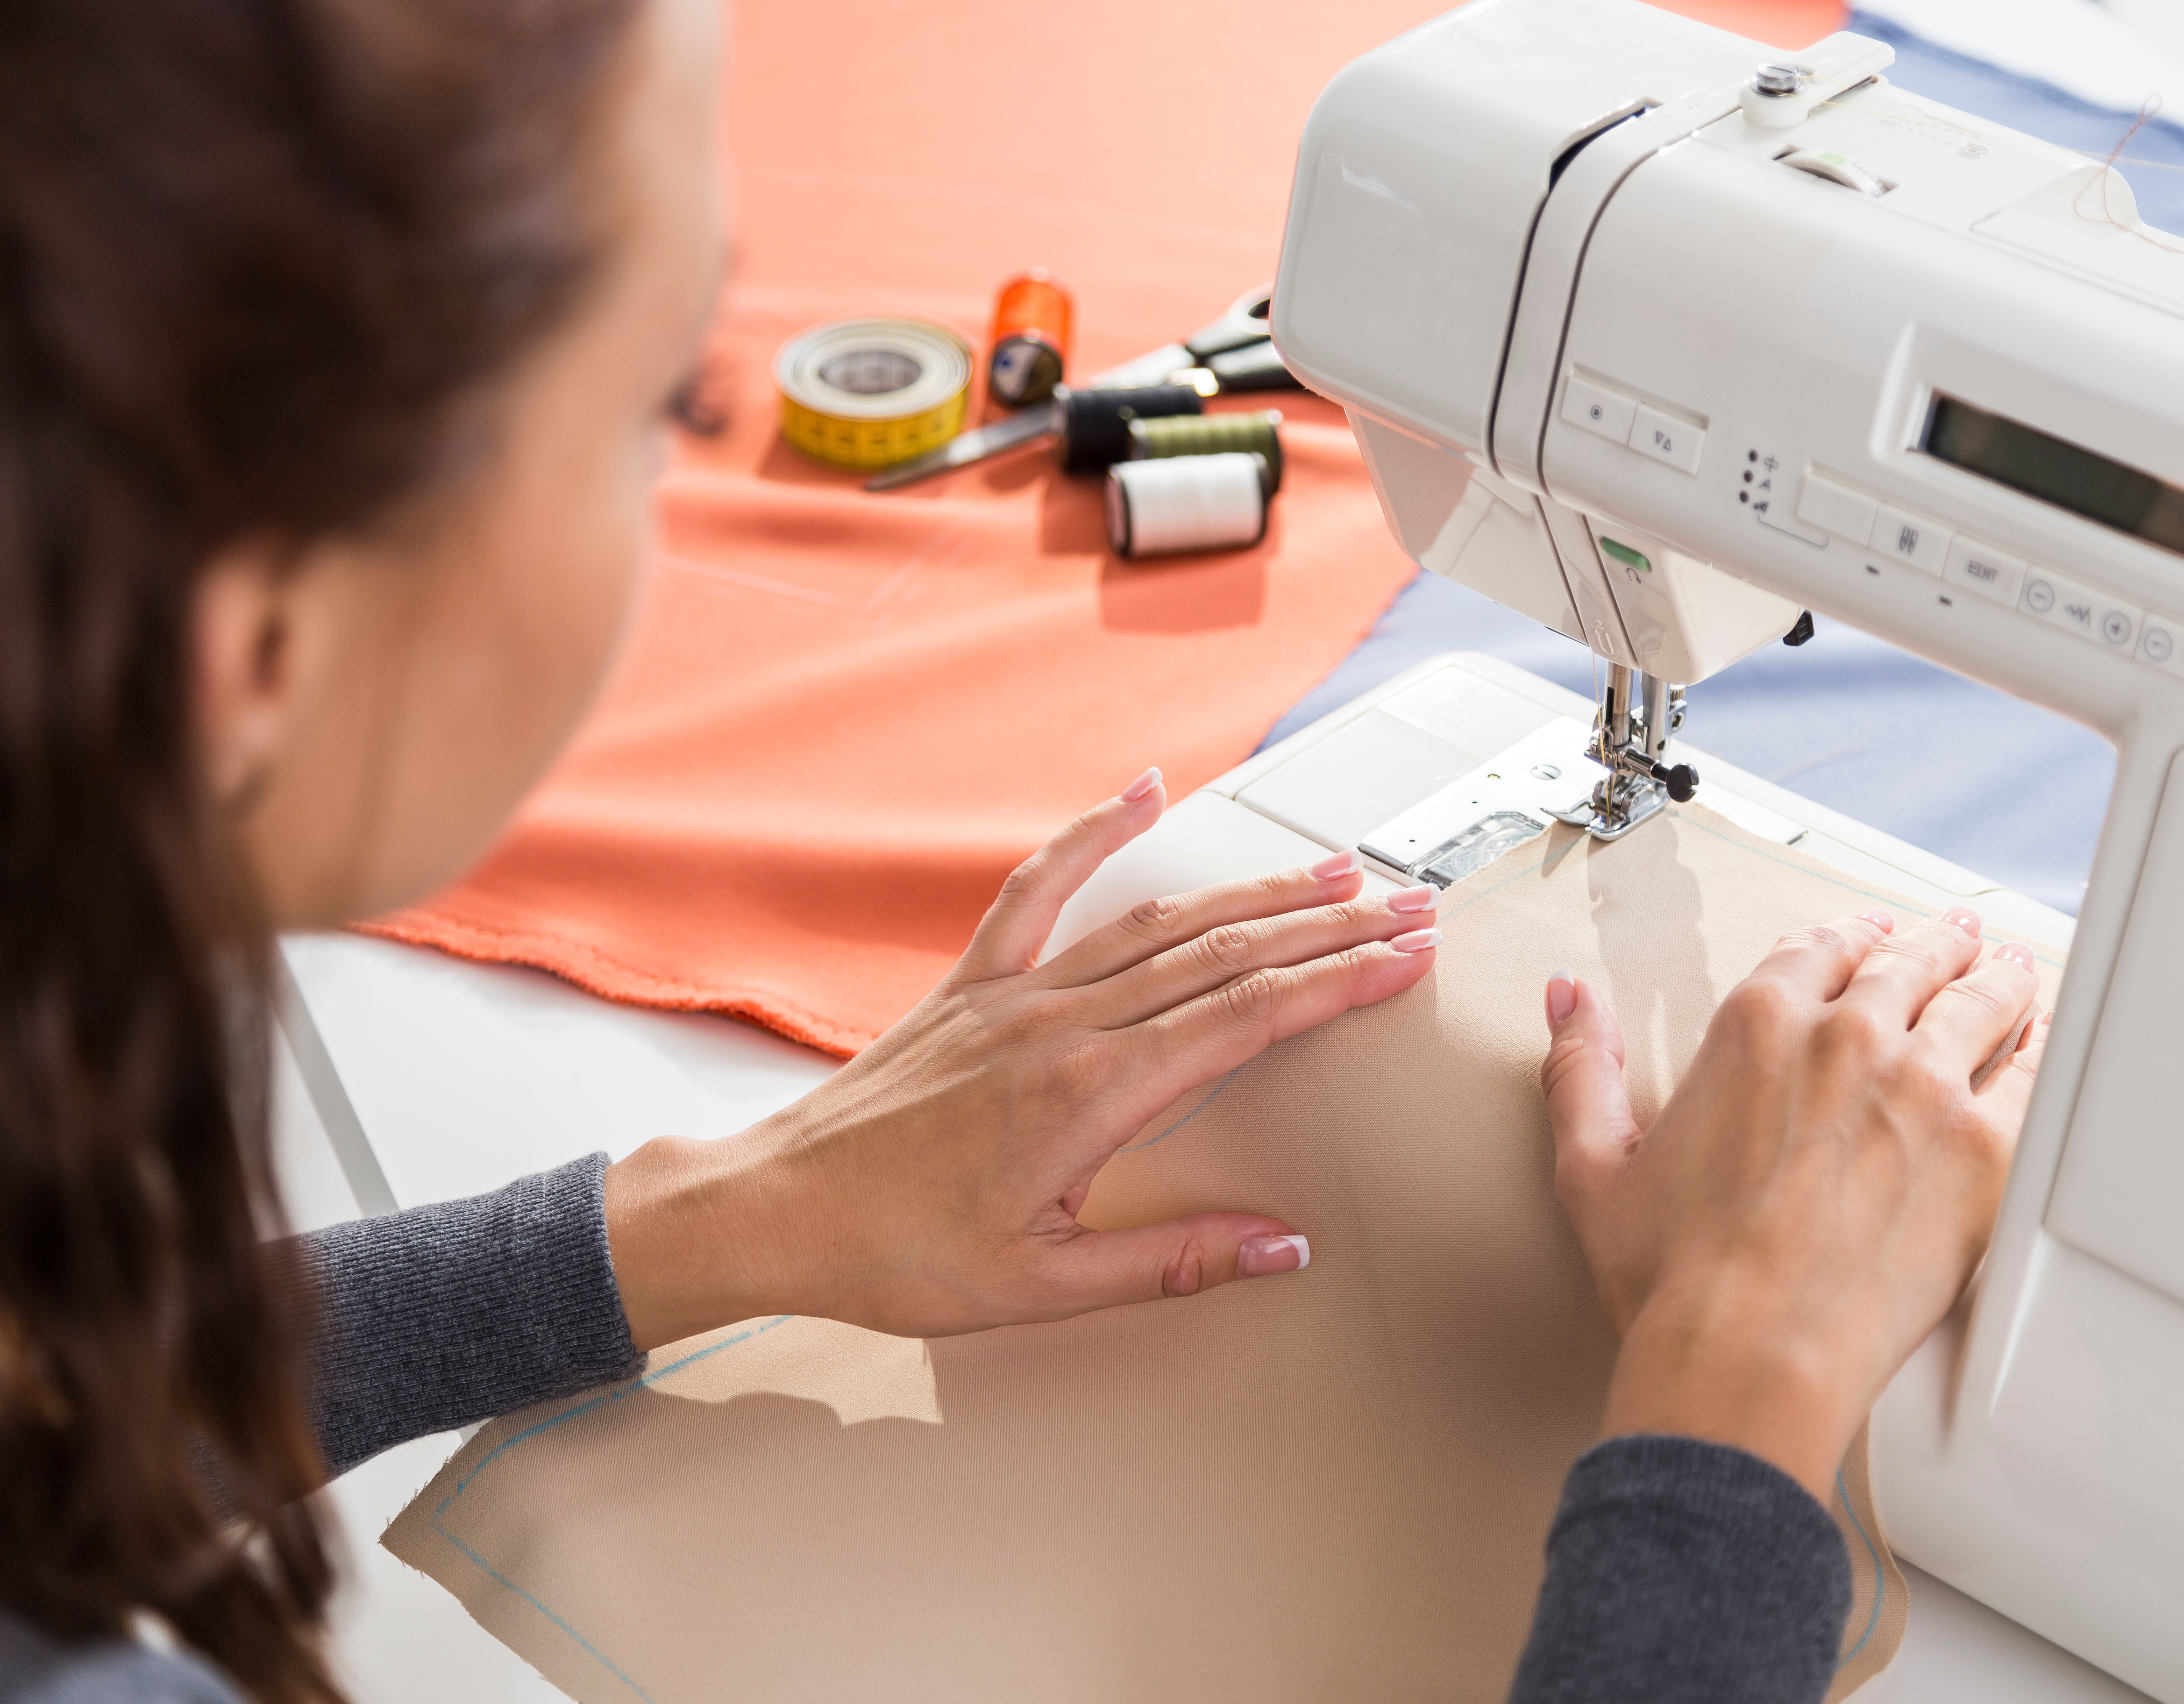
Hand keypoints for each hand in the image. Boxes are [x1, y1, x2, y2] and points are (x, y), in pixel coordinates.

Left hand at [604, 769, 1441, 1345]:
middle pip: (1222, 955)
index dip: (1336, 980)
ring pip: (1158, 921)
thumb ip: (1172, 1261)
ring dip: (1251, 890)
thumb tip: (1283, 1248)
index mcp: (1091, 1096)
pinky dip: (1093, 832)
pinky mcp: (972, 983)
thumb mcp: (1047, 1286)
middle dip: (1325, 928)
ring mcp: (1015, 993)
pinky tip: (1143, 789)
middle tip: (1405, 907)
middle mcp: (1061, 1025)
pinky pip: (1041, 887)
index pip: (1246, 1018)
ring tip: (1329, 869)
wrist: (778, 1211)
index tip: (1403, 956)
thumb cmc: (900, 1255)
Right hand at [1540, 906, 2045, 1497]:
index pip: (1816, 949)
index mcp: (1755, 1028)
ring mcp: (1922, 1088)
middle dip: (1934, 943)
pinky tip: (2047, 1043)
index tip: (1862, 936)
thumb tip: (1569, 999)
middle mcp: (1845, 1038)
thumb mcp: (1595, 1165)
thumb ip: (1582, 1068)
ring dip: (1996, 977)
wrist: (1749, 1357)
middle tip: (1956, 937)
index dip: (1845, 937)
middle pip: (1907, 964)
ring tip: (2009, 970)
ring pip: (1978, 1001)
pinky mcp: (1982, 1149)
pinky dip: (2043, 1047)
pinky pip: (2033, 1074)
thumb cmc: (1673, 1282)